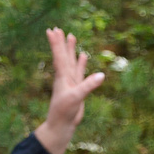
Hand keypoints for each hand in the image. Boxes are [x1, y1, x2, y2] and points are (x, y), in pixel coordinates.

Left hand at [33, 28, 107, 153]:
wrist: (62, 124)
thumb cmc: (65, 111)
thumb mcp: (77, 97)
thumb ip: (88, 86)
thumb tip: (101, 75)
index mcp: (62, 76)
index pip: (59, 56)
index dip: (56, 43)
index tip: (52, 30)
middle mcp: (65, 77)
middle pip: (63, 55)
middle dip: (62, 43)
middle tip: (58, 28)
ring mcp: (71, 82)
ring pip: (71, 62)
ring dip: (71, 50)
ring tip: (72, 37)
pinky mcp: (77, 88)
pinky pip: (79, 72)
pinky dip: (81, 64)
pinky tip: (84, 56)